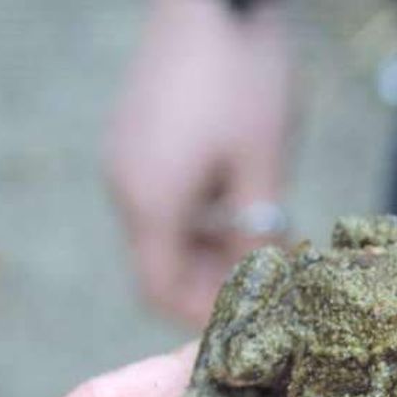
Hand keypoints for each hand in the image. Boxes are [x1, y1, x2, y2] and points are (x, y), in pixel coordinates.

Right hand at [106, 0, 293, 325]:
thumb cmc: (242, 78)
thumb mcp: (263, 164)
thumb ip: (257, 232)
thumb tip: (260, 281)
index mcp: (150, 202)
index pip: (159, 290)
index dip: (201, 315)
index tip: (250, 319)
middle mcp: (127, 185)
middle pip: (161, 262)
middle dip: (213, 281)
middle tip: (269, 282)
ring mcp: (129, 158)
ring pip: (167, 230)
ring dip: (212, 246)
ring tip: (266, 239)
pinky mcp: (139, 136)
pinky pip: (165, 196)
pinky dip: (201, 213)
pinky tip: (244, 200)